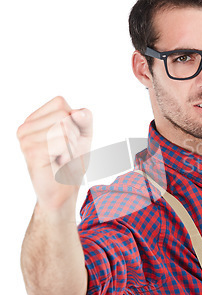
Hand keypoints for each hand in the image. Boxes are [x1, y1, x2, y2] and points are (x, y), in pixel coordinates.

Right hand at [17, 96, 92, 210]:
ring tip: (60, 158)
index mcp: (33, 120)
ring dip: (71, 146)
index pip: (60, 103)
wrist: (64, 191)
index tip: (66, 140)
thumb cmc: (71, 164)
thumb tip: (78, 112)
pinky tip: (58, 163)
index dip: (72, 121)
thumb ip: (84, 119)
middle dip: (74, 134)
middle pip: (63, 114)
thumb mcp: (83, 135)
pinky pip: (63, 140)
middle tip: (64, 152)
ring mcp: (26, 139)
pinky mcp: (32, 151)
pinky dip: (68, 153)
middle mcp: (25, 127)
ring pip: (64, 126)